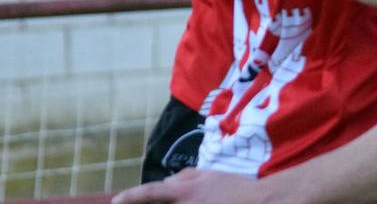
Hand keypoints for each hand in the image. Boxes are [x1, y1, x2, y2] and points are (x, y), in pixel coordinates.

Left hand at [112, 168, 265, 203]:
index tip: (116, 201)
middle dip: (151, 203)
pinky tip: (203, 202)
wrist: (260, 202)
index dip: (132, 197)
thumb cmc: (236, 187)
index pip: (152, 192)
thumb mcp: (211, 175)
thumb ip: (187, 176)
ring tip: (198, 196)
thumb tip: (168, 180)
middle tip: (135, 201)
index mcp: (186, 190)